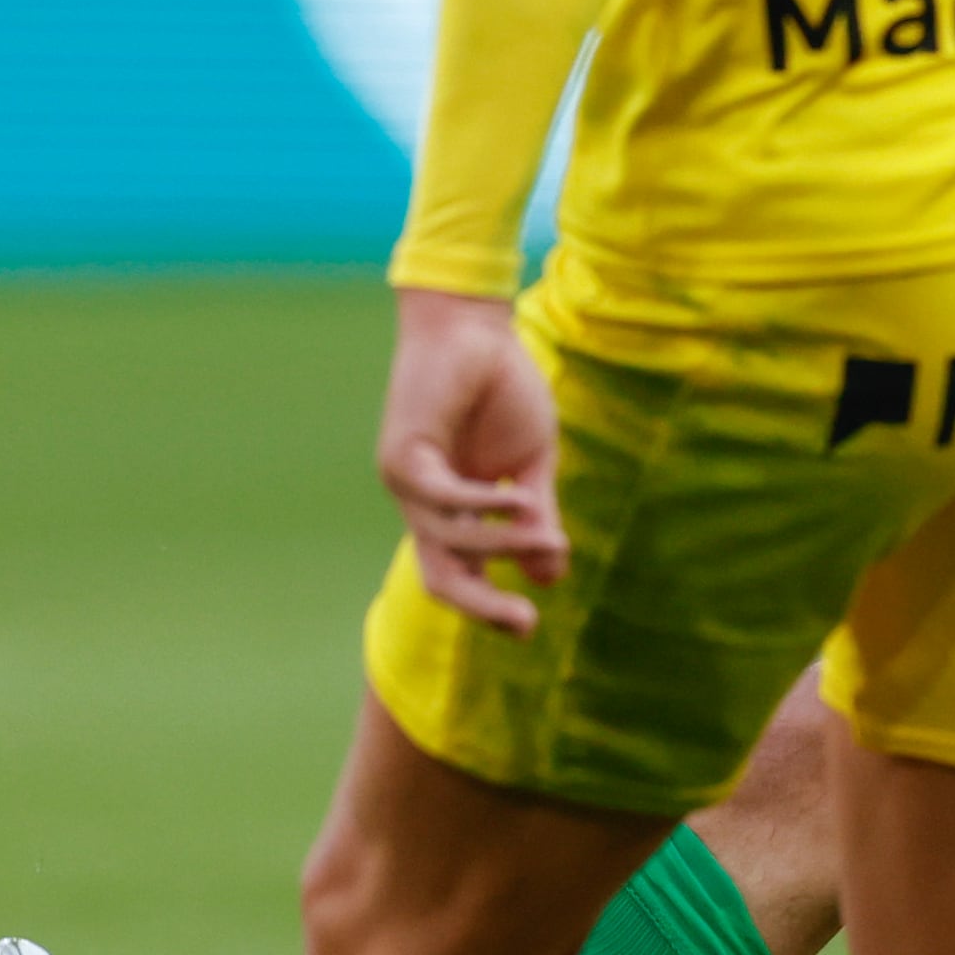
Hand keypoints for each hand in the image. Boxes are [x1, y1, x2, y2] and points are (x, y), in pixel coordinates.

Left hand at [380, 288, 565, 633]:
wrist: (474, 328)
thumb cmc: (502, 388)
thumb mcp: (532, 463)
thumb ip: (536, 517)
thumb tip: (552, 577)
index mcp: (453, 510)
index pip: (461, 574)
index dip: (490, 604)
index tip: (531, 624)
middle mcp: (422, 504)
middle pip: (441, 577)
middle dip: (481, 607)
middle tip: (527, 626)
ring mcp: (407, 483)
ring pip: (449, 539)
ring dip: (501, 545)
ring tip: (547, 537)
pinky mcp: (403, 455)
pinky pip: (443, 497)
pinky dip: (482, 505)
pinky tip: (518, 499)